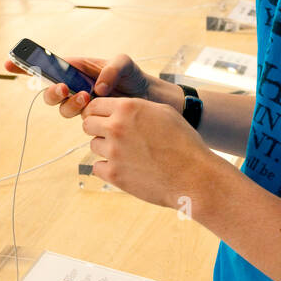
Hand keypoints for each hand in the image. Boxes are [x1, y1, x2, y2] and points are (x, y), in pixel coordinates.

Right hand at [4, 51, 167, 118]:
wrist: (151, 102)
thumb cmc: (134, 78)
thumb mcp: (124, 64)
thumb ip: (111, 69)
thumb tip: (96, 87)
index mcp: (78, 68)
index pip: (48, 65)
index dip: (27, 65)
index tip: (9, 63)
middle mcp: (75, 86)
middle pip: (50, 91)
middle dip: (52, 91)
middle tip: (64, 88)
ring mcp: (82, 104)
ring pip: (63, 108)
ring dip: (70, 103)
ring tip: (88, 97)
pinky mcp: (91, 119)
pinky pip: (79, 119)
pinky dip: (84, 115)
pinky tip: (98, 109)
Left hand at [80, 96, 209, 206]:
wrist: (193, 176)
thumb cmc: (183, 142)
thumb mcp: (163, 112)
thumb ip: (137, 107)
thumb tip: (118, 108)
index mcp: (128, 108)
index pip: (94, 104)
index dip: (98, 112)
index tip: (104, 118)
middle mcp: (117, 127)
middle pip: (87, 124)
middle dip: (97, 128)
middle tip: (112, 136)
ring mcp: (114, 151)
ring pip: (94, 145)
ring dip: (106, 148)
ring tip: (128, 153)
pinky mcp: (114, 174)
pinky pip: (98, 167)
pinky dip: (108, 168)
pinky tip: (126, 168)